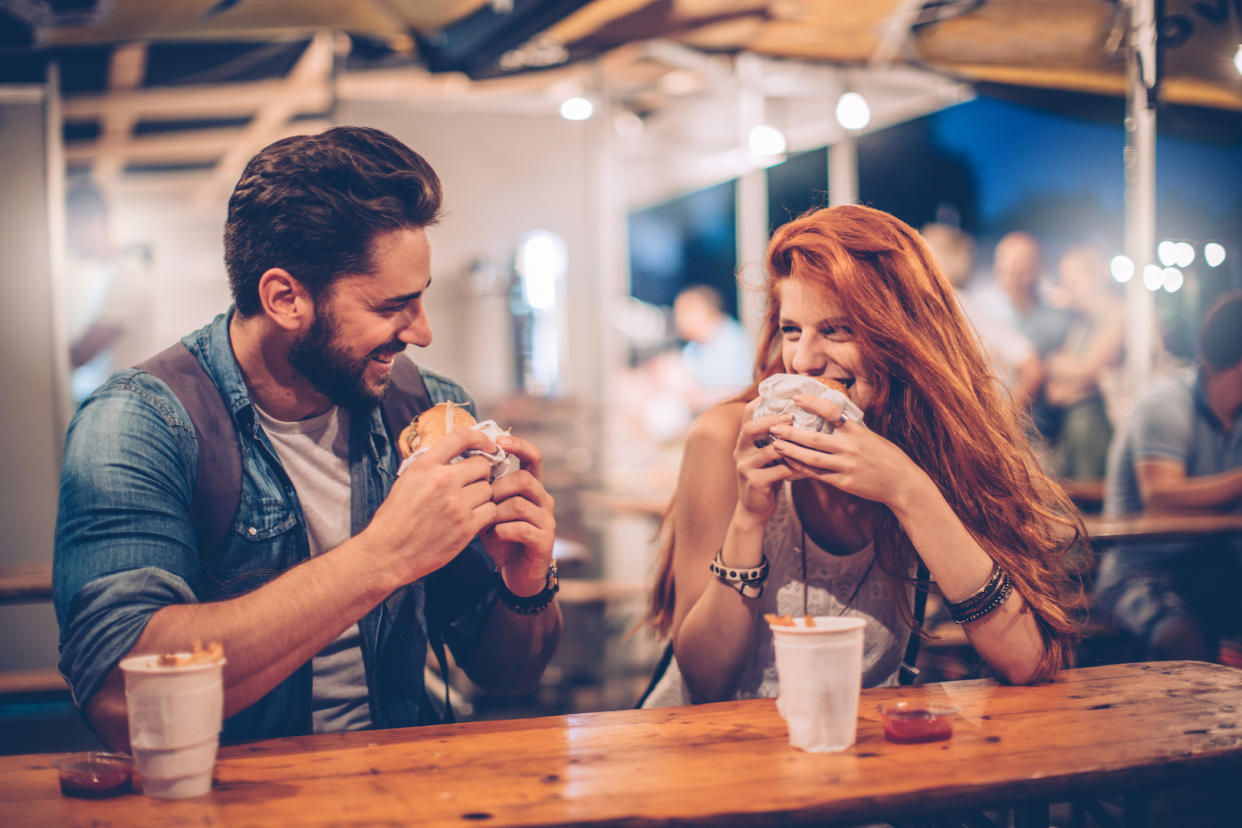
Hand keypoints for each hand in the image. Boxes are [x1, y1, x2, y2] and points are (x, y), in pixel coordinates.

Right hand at [363, 427, 498, 584]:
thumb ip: (432, 466)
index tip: (487, 445)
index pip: (461, 437)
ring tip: (468, 504)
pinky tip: (473, 518)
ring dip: (482, 495)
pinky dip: (485, 514)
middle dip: (480, 473)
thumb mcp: (407, 480)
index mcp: (426, 466)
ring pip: (488, 489)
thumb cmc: (395, 518)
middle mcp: (443, 481)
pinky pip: (490, 511)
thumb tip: (456, 455)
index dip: (480, 438)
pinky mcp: (466, 527)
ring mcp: (456, 505)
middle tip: (473, 483)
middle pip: (482, 465)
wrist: (388, 552)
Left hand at [482, 434, 556, 596]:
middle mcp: (543, 500)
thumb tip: (462, 464)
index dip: (519, 445)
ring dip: (496, 513)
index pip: (533, 457)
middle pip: (524, 479)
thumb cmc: (500, 536)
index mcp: (532, 487)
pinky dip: (501, 531)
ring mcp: (546, 520)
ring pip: (520, 504)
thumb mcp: (489, 509)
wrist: (515, 572)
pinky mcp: (544, 541)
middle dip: (497, 488)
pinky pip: (521, 528)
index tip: (499, 441)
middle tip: (480, 501)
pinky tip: (492, 536)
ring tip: (484, 522)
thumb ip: (484, 489)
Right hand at [732, 399, 796, 524]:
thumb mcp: (766, 456)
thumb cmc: (766, 478)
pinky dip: (794, 467)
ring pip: (769, 450)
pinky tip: (807, 465)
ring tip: (806, 440)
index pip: (747, 415)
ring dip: (789, 445)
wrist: (754, 510)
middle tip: (791, 417)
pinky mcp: (755, 482)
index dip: (761, 402)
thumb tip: (797, 416)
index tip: (778, 393)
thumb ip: (773, 439)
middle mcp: (740, 451)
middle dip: (772, 420)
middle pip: (751, 428)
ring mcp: (746, 467)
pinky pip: (779, 471)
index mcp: (743, 442)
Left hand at [767, 394, 926, 508]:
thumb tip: (830, 414)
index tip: (795, 397)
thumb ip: (849, 428)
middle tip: (773, 425)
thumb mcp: (870, 436)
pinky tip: (789, 463)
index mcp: (858, 431)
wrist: (901, 483)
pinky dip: (801, 468)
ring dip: (791, 451)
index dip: (812, 403)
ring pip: (812, 458)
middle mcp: (851, 447)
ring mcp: (846, 466)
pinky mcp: (844, 483)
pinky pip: (817, 474)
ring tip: (775, 444)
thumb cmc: (885, 456)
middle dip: (791, 432)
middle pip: (814, 438)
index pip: (831, 411)